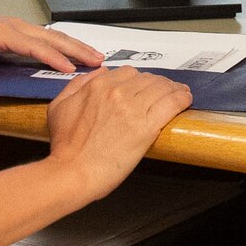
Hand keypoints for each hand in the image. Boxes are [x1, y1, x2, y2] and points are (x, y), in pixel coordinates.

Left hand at [0, 6, 104, 77]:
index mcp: (1, 32)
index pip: (31, 46)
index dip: (51, 57)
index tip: (68, 68)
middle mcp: (15, 27)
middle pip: (51, 37)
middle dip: (75, 48)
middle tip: (97, 61)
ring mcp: (19, 28)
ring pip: (53, 36)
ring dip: (75, 45)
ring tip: (96, 57)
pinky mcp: (21, 32)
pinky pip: (48, 38)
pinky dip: (65, 44)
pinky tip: (77, 52)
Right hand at [44, 67, 191, 199]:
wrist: (72, 172)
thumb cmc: (65, 147)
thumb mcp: (59, 106)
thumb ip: (78, 85)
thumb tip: (99, 74)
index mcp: (97, 86)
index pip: (127, 73)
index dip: (139, 79)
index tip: (145, 86)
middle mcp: (116, 93)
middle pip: (147, 78)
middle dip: (157, 83)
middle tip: (165, 90)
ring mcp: (132, 109)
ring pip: (162, 88)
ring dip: (173, 88)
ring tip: (180, 92)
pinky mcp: (146, 127)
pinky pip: (171, 104)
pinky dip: (181, 98)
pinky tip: (186, 98)